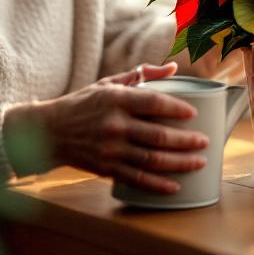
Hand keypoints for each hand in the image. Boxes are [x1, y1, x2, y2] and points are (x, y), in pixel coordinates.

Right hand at [5, 62, 208, 193]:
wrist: (49, 132)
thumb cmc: (83, 103)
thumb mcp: (109, 83)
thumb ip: (142, 74)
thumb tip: (174, 68)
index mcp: (116, 100)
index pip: (154, 102)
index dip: (177, 108)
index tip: (194, 113)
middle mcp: (114, 125)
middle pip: (159, 135)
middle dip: (187, 141)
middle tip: (205, 142)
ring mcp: (111, 149)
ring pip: (153, 160)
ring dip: (180, 163)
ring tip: (199, 161)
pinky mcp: (107, 169)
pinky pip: (137, 179)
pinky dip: (158, 185)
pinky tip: (175, 186)